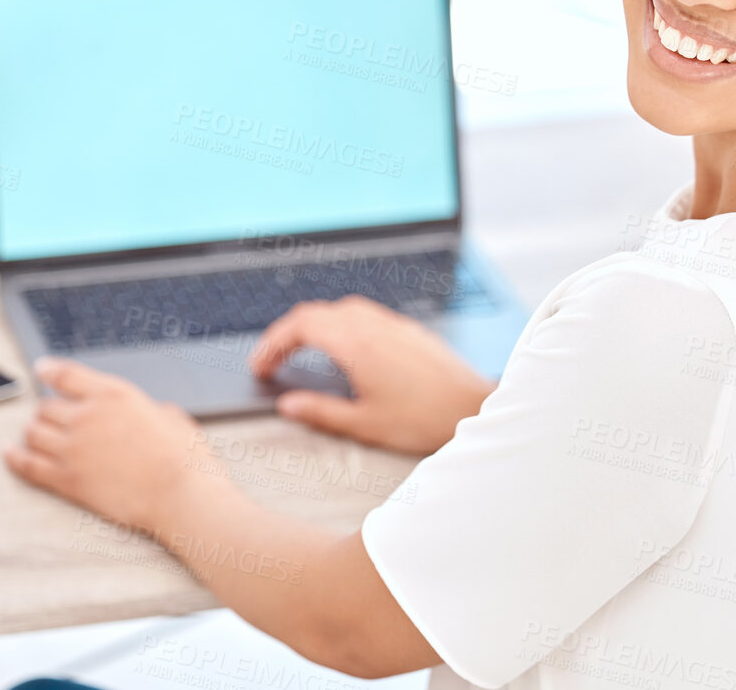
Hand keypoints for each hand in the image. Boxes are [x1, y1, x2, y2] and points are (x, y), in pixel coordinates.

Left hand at [3, 356, 206, 532]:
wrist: (180, 494)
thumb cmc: (184, 458)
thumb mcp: (171, 416)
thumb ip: (151, 410)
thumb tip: (152, 413)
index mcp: (113, 394)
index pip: (67, 375)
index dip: (50, 371)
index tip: (41, 370)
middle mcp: (87, 416)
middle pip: (46, 406)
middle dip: (48, 412)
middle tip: (51, 418)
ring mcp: (73, 448)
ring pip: (34, 432)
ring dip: (34, 433)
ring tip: (36, 436)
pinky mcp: (67, 479)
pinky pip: (28, 465)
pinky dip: (15, 458)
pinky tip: (9, 454)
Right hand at [247, 294, 495, 455]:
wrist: (474, 408)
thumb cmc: (424, 419)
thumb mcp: (364, 424)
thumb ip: (321, 412)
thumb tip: (289, 405)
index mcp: (356, 344)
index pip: (300, 326)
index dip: (273, 344)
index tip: (261, 366)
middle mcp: (372, 325)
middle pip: (316, 313)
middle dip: (287, 334)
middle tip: (272, 361)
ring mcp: (392, 324)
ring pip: (340, 310)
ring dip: (314, 326)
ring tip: (301, 353)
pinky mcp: (408, 331)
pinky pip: (364, 316)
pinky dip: (340, 327)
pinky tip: (343, 352)